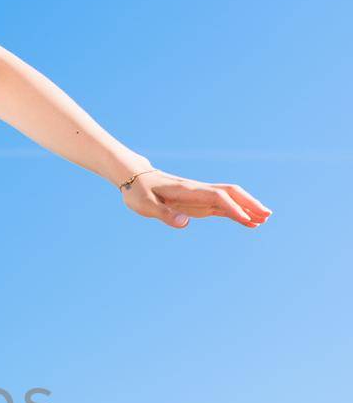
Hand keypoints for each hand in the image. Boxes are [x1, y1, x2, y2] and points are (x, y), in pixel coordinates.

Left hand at [118, 168, 271, 229]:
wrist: (135, 179)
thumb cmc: (138, 192)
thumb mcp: (145, 205)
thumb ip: (164, 214)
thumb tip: (185, 224)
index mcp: (188, 190)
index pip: (217, 197)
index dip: (232, 208)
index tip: (246, 220)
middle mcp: (198, 191)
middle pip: (231, 193)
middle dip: (249, 203)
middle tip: (267, 216)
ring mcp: (200, 196)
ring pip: (230, 198)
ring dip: (247, 207)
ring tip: (264, 219)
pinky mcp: (199, 203)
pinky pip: (222, 206)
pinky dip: (236, 213)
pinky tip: (247, 222)